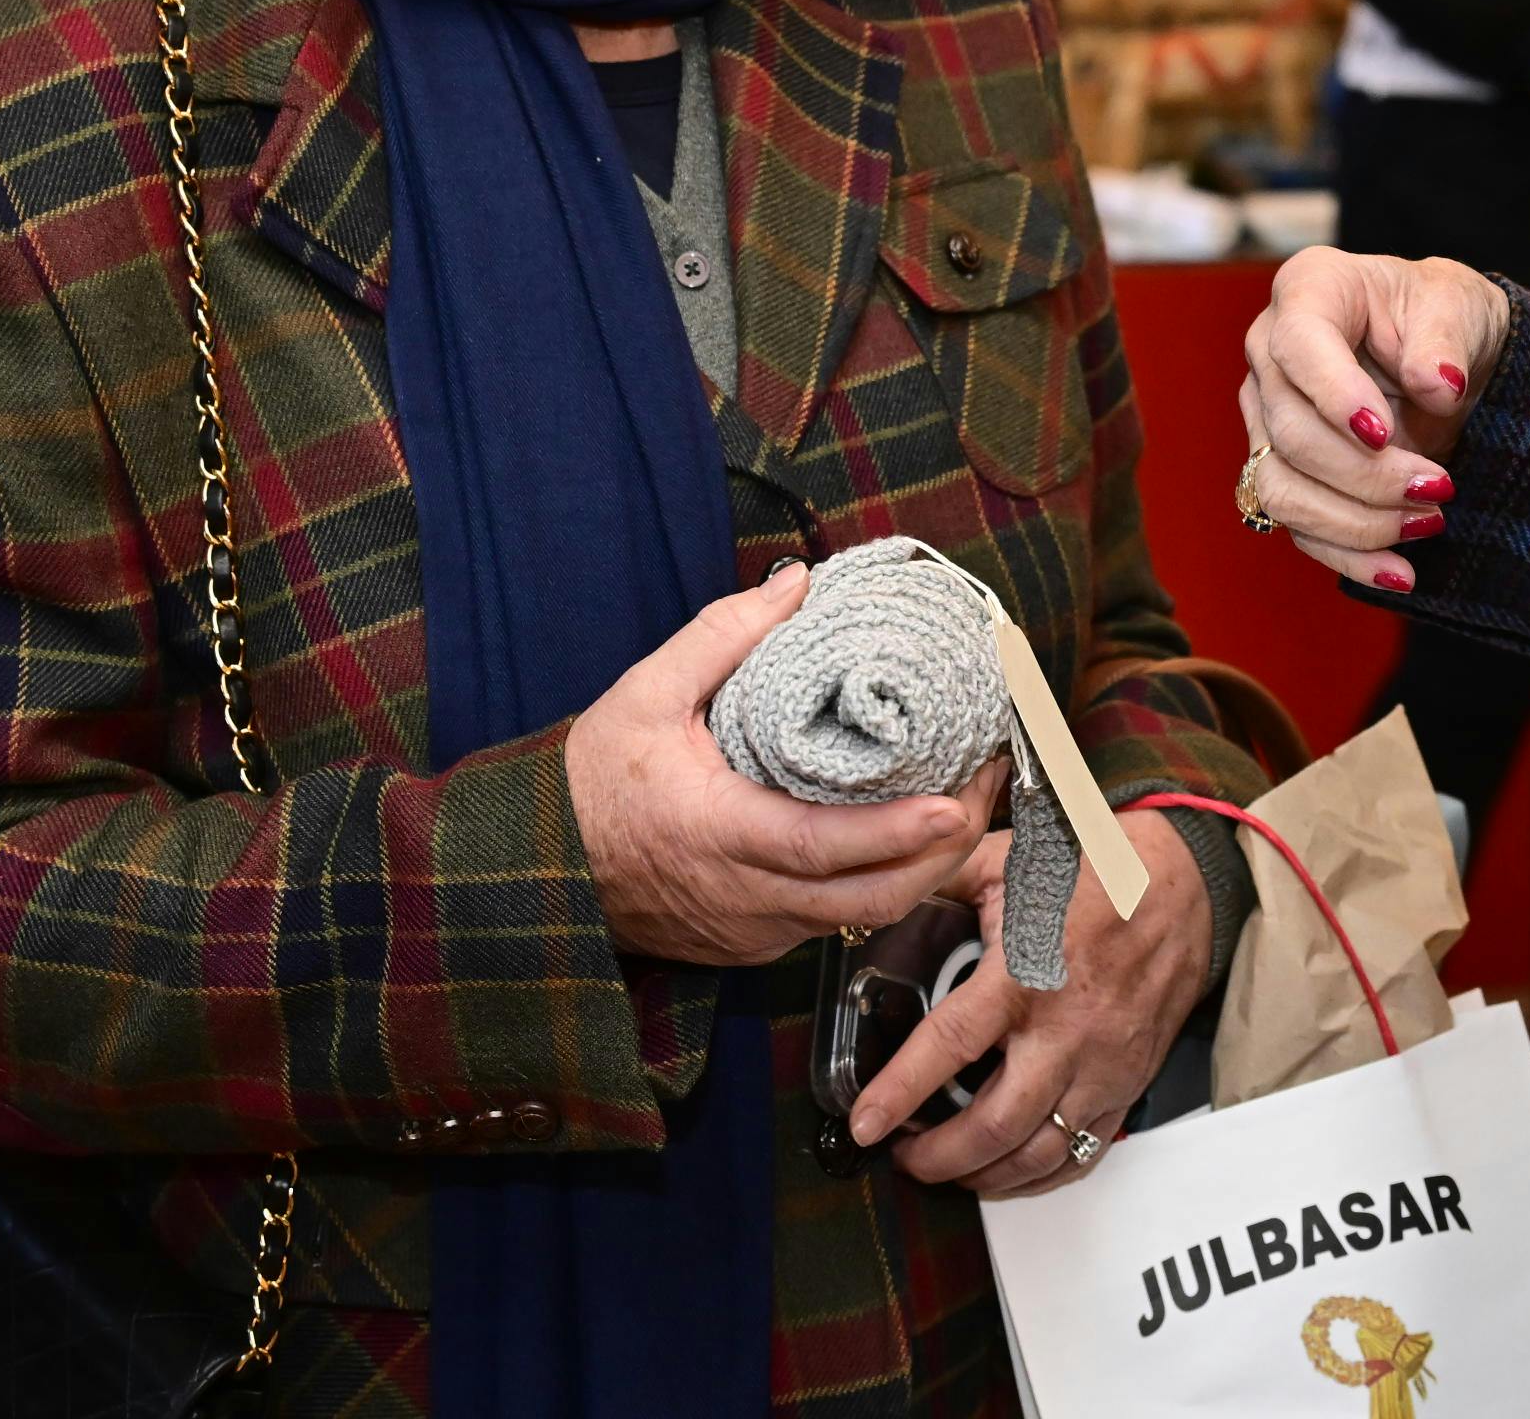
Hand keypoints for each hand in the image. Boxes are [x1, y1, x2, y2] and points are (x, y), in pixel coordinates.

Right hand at [560, 563, 1008, 967]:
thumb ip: (724, 637)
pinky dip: (884, 884)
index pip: (821, 846)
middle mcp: (743, 897)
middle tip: (989, 783)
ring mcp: (753, 930)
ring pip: (860, 916)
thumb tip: (798, 585)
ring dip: (925, 868)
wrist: (540, 868)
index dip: (893, 832)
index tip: (952, 803)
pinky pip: (836, 922)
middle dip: (944, 848)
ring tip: (969, 802)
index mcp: (716, 834)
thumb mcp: (644, 694)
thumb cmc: (591, 783)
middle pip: (867, 895)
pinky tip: (913, 840)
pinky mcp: (755, 944)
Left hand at [847, 808, 1213, 1195]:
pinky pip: (1084, 1151)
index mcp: (1025, 975)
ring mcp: (1103, 1064)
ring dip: (985, 1176)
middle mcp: (1066, 1031)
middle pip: (995, 1126)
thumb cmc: (1093, 870)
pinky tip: (1008, 1171)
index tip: (864, 1125)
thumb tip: (883, 882)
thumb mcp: (1006, 859)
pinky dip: (1041, 1177)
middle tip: (903, 1158)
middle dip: (938, 1159)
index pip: (950, 1047)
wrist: (1183, 882)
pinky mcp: (1129, 1082)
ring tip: (949, 1172)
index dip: (899, 1093)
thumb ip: (939, 877)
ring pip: (1039, 1154)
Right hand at [1236, 247, 1512, 592]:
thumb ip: (1444, 339)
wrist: (1445, 359)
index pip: (1298, 344)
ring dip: (1358, 521)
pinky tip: (1399, 572)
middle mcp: (1271, 353)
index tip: (1383, 432)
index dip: (1334, 393)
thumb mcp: (1459, 305)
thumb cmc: (1443, 316)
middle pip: (1291, 431)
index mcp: (1310, 290)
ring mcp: (1268, 417)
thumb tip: (1438, 384)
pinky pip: (1297, 528)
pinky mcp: (1284, 470)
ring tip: (1429, 523)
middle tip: (1440, 486)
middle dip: (1367, 474)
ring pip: (1283, 489)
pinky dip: (1349, 556)